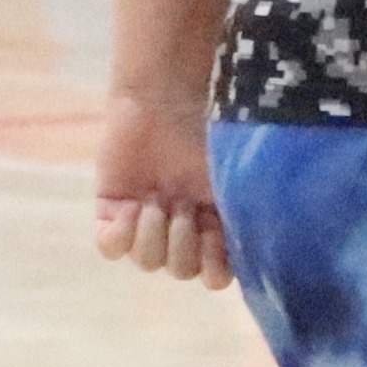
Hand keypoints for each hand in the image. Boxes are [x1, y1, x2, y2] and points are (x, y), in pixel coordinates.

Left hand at [89, 95, 230, 286]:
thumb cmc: (214, 128)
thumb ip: (247, 214)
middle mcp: (183, 225)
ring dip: (155, 235)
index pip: (217, 271)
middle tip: (184, 208)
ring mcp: (147, 219)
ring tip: (157, 201)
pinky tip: (133, 209)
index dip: (216, 268)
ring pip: (148, 261)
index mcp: (218, 221)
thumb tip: (256, 255)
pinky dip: (121, 235)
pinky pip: (110, 247)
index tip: (216, 240)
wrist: (167, 95)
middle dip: (184, 244)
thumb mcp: (240, 175)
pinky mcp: (113, 209)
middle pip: (181, 269)